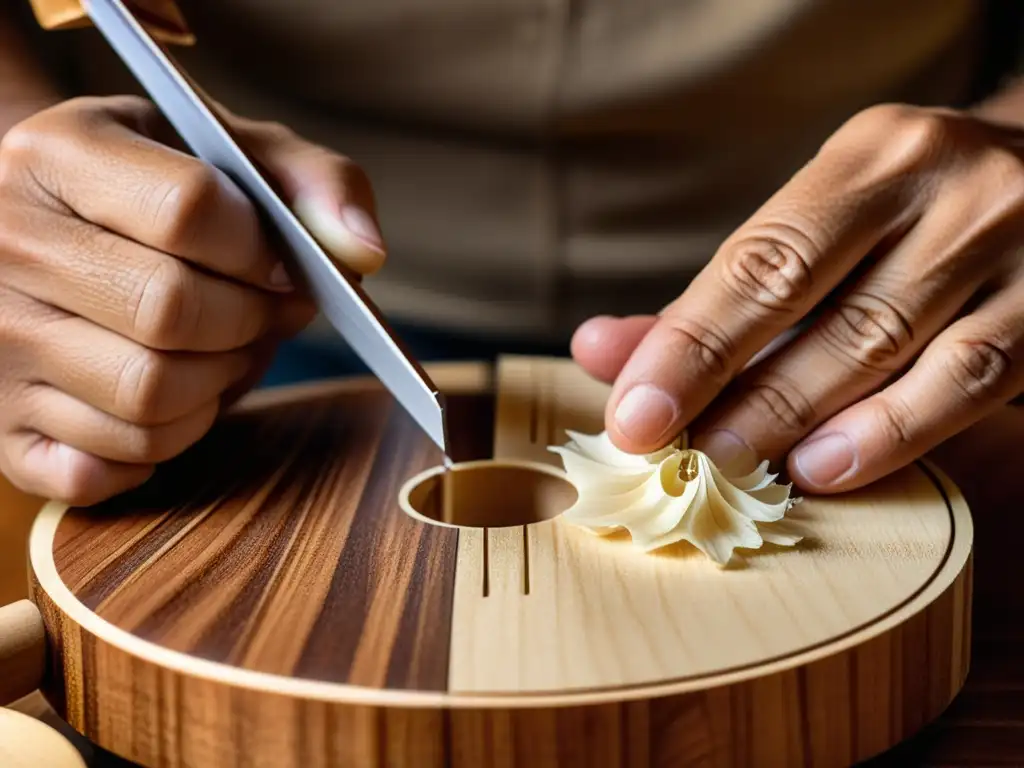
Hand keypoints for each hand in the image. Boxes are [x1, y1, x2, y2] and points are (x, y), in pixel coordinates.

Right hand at [0, 95, 384, 504]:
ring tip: (220, 351)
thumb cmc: (165, 196)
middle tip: (261, 314)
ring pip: (146, 398)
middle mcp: (5, 244)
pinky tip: (172, 398)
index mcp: (56, 154)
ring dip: (217, 384)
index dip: (264, 251)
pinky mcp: (3, 428)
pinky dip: (168, 443)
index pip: (188, 211)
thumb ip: (317, 185)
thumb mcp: (240, 157)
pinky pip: (111, 465)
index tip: (281, 265)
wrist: (62, 230)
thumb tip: (363, 252)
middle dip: (248, 322)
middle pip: (169, 311)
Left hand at [572, 104, 1023, 492]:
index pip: (762, 260)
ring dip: (800, 420)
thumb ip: (714, 296)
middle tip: (674, 456)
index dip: (690, 345)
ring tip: (734, 468)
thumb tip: (600, 351)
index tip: (633, 415)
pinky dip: (891, 431)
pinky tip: (829, 467)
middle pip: (820, 307)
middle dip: (736, 392)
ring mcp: (1013, 244)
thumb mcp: (819, 227)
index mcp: (870, 156)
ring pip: (890, 349)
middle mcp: (946, 187)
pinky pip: (969, 381)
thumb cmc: (907, 218)